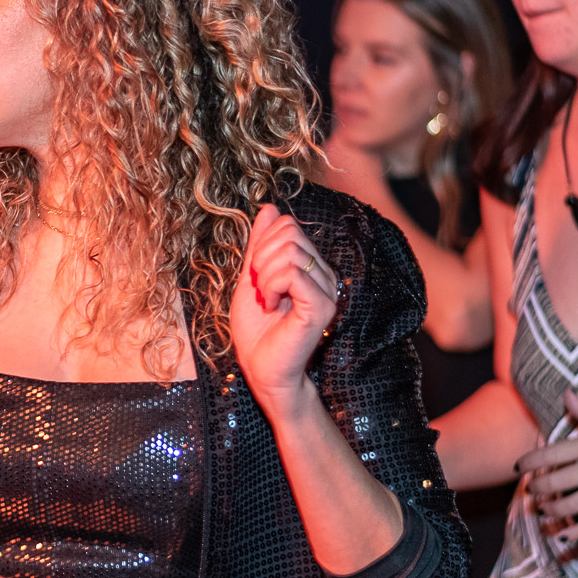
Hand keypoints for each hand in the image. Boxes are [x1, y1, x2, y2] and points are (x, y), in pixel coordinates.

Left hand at [229, 203, 337, 419]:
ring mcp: (326, 289)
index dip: (261, 245)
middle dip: (261, 258)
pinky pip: (294, 273)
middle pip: (289, 232)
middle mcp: (323, 274)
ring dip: (265, 276)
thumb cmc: (257, 332)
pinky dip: (272, 286)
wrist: (262, 370)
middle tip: (261, 290)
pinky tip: (272, 306)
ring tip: (267, 300)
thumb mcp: (251, 279)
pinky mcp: (322, 306)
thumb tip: (269, 208)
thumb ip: (259, 245)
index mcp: (310, 265)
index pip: (286, 225)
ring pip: (290, 251)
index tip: (257, 278)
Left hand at [520, 390, 577, 553]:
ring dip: (549, 511)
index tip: (519, 468)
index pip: (550, 455)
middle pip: (553, 483)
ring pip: (568, 506)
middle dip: (535, 490)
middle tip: (530, 492)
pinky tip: (561, 533)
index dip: (529, 463)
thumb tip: (566, 394)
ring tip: (543, 510)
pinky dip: (573, 532)